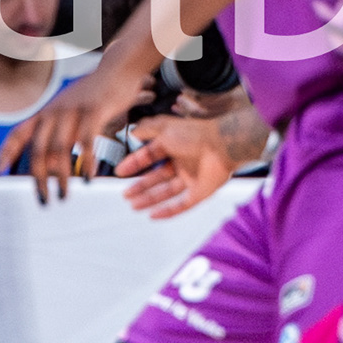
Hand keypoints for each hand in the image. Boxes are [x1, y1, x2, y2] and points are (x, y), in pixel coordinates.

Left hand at [0, 81, 121, 202]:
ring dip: (60, 176)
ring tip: (63, 195)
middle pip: (38, 148)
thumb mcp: (68, 111)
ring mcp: (73, 111)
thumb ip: (57, 133)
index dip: (5, 153)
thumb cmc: (93, 96)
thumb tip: (48, 164)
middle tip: (43, 199)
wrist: (117, 69)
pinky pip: (86, 141)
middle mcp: (54, 111)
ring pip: (59, 148)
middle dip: (37, 178)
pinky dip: (86, 162)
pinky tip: (88, 178)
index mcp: (45, 112)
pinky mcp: (94, 111)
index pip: (18, 134)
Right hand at [106, 112, 238, 217]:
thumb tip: (133, 131)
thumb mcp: (164, 127)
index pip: (150, 157)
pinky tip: (152, 215)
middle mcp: (183, 162)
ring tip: (133, 205)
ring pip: (166, 192)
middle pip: (157, 178)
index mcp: (174, 145)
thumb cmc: (194, 133)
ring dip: (149, 199)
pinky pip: (182, 205)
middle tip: (125, 194)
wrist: (222, 145)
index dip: (134, 164)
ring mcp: (192, 178)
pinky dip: (167, 211)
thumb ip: (146, 128)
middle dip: (140, 186)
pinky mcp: (200, 193)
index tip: (120, 171)